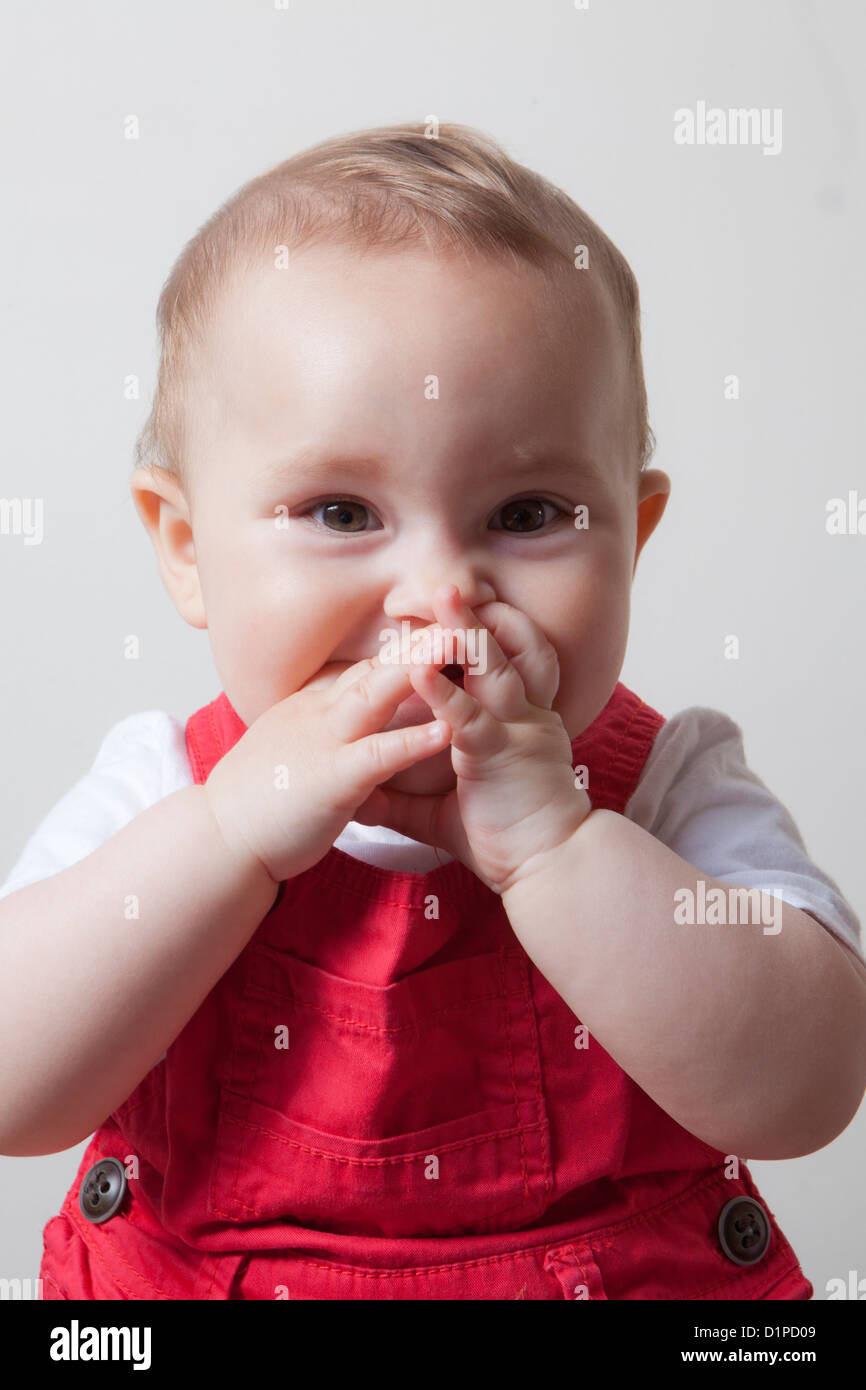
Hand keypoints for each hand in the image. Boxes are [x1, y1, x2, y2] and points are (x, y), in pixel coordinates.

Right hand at [203, 638, 450, 884]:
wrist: (217, 839)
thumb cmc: (257, 805)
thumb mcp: (290, 752)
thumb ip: (322, 734)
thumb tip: (348, 729)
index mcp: (311, 709)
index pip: (364, 668)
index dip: (403, 646)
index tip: (439, 624)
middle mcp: (318, 715)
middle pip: (375, 666)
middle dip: (419, 639)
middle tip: (460, 613)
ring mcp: (324, 743)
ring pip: (376, 694)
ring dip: (419, 668)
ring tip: (458, 644)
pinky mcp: (332, 780)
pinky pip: (378, 755)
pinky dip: (413, 740)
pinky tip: (447, 729)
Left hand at [353, 585, 591, 893]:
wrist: (546, 868)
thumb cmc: (502, 838)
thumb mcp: (442, 813)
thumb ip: (404, 799)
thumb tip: (361, 798)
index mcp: (518, 717)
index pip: (503, 656)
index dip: (478, 627)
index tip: (442, 606)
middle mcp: (525, 713)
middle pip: (507, 645)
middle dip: (476, 612)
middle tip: (443, 583)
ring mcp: (518, 730)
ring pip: (496, 667)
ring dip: (466, 631)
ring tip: (439, 598)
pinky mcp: (502, 755)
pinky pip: (471, 717)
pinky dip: (443, 693)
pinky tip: (417, 672)